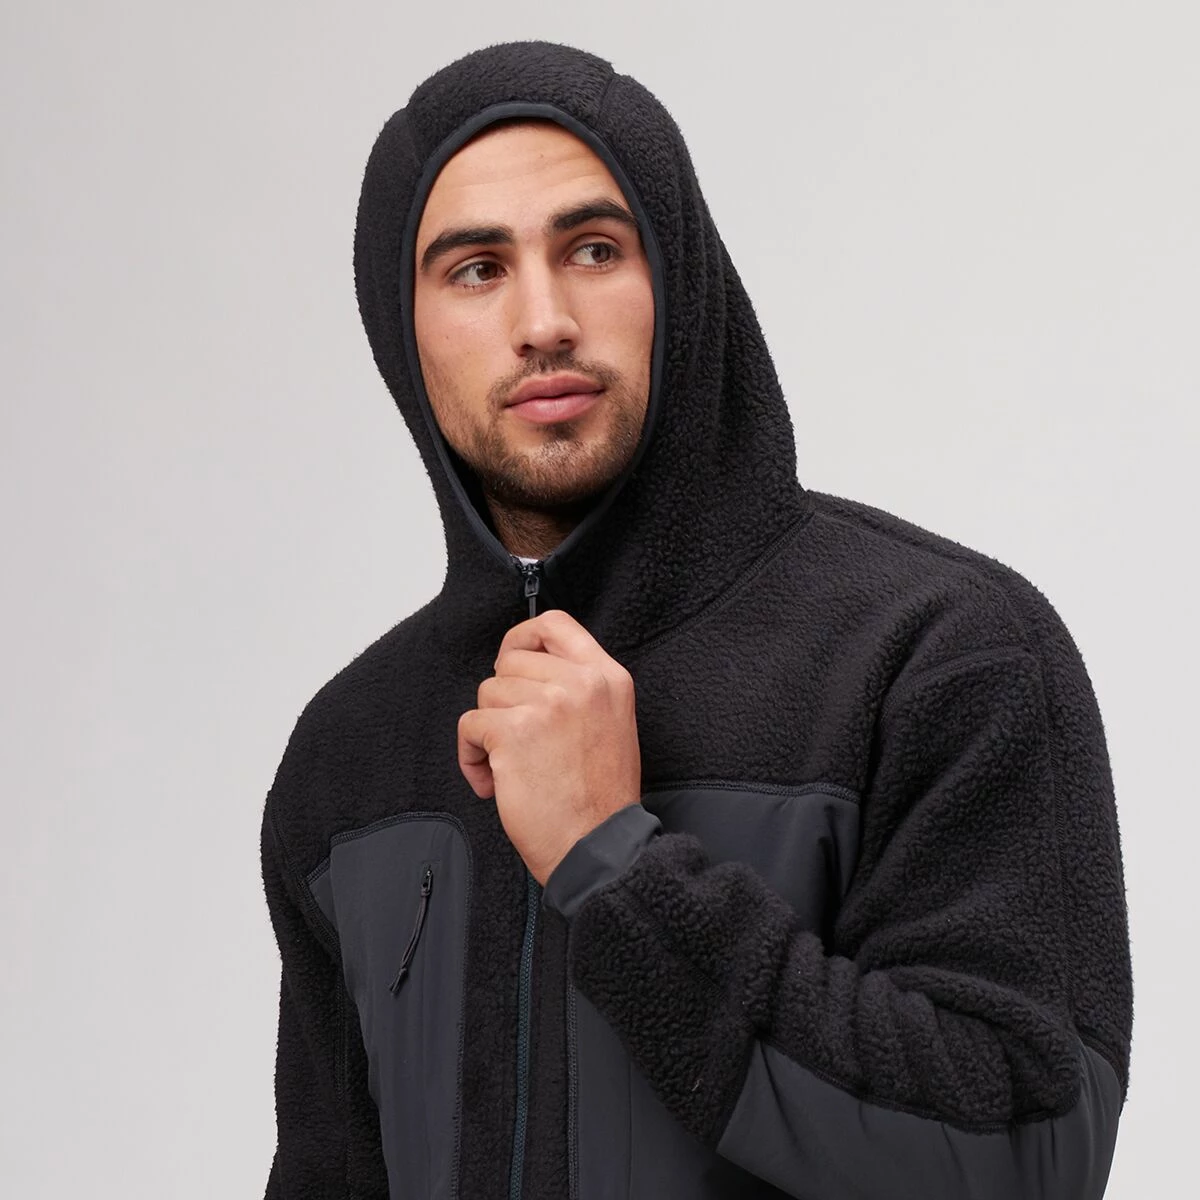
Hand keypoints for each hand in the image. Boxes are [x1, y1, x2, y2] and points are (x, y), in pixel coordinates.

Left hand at [457, 608, 641, 885]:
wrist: (598, 846)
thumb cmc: (601, 798)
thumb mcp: (611, 722)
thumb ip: (579, 687)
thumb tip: (528, 668)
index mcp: (607, 677)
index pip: (555, 623)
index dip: (522, 638)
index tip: (512, 660)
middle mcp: (580, 683)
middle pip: (510, 662)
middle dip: (504, 700)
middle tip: (520, 738)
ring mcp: (547, 704)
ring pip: (487, 694)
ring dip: (489, 732)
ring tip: (513, 766)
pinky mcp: (514, 732)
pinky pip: (469, 726)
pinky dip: (472, 757)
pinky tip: (495, 782)